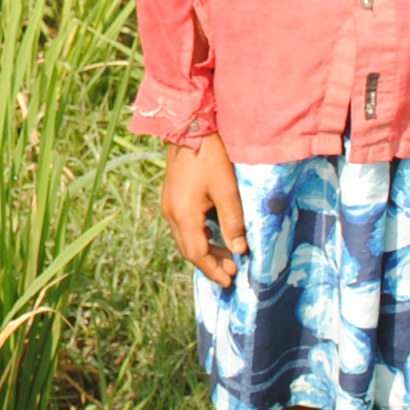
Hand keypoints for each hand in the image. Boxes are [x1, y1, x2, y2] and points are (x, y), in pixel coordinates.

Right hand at [163, 134, 247, 287]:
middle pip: (189, 250)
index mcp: (184, 215)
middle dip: (210, 264)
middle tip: (232, 272)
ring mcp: (169, 205)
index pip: (197, 254)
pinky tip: (214, 236)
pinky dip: (199, 237)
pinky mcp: (172, 198)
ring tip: (226, 257)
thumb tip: (240, 250)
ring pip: (185, 239)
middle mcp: (171, 214)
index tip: (230, 281)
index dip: (213, 270)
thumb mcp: (227, 190)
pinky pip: (183, 227)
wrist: (189, 128)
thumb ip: (233, 222)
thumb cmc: (210, 156)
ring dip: (204, 251)